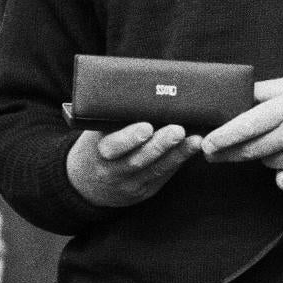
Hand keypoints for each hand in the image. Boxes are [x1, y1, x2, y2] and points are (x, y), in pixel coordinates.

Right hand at [66, 122, 201, 206]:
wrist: (88, 184)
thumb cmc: (96, 145)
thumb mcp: (96, 132)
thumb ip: (113, 119)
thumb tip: (140, 92)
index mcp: (98, 151)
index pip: (113, 147)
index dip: (130, 138)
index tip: (147, 126)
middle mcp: (112, 171)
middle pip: (138, 160)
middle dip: (160, 145)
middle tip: (178, 130)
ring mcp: (130, 184)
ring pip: (156, 170)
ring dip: (177, 154)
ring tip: (194, 140)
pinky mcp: (145, 190)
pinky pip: (164, 176)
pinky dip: (179, 161)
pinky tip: (192, 149)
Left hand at [201, 76, 282, 190]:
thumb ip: (263, 92)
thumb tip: (232, 99)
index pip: (246, 124)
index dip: (223, 136)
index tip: (206, 143)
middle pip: (251, 148)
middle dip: (228, 153)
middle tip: (212, 154)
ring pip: (268, 162)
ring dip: (265, 157)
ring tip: (280, 143)